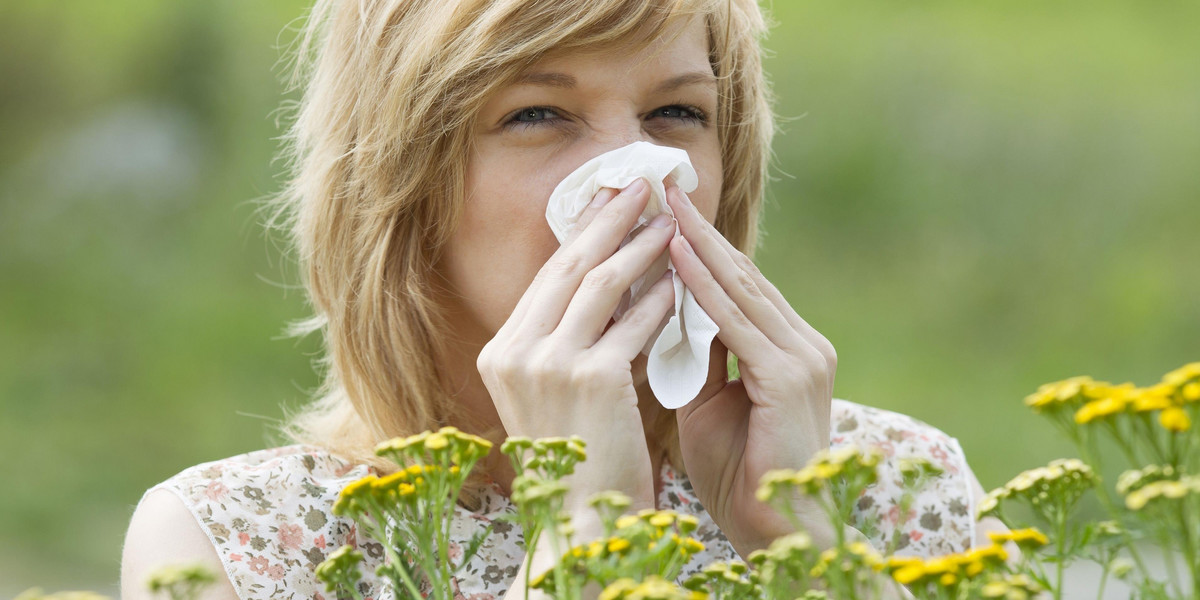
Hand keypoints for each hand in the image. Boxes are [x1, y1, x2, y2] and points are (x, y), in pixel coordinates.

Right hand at [476, 178, 675, 515]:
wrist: (578, 523)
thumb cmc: (576, 462)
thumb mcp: (556, 394)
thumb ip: (568, 342)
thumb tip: (611, 283)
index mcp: (501, 354)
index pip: (548, 277)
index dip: (582, 233)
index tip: (609, 200)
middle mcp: (514, 352)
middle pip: (569, 265)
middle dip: (609, 218)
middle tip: (641, 183)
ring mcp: (548, 364)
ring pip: (601, 283)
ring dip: (640, 247)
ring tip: (670, 221)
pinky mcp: (589, 378)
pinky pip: (633, 323)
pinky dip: (659, 299)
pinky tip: (680, 281)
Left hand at [665, 184, 836, 556]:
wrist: (775, 529)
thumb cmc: (739, 473)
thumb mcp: (710, 403)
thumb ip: (698, 357)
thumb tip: (669, 315)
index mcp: (789, 349)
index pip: (739, 287)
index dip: (701, 248)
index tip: (664, 213)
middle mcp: (803, 344)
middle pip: (742, 275)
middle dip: (698, 231)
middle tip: (661, 188)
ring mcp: (802, 357)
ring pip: (740, 288)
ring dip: (698, 246)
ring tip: (664, 206)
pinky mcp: (789, 376)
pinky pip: (736, 322)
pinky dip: (704, 288)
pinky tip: (677, 257)